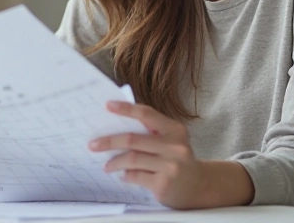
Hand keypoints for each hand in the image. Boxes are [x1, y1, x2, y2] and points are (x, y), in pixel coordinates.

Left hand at [88, 101, 210, 208]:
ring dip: (114, 161)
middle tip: (93, 144)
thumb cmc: (178, 160)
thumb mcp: (171, 141)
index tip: (107, 106)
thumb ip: (151, 132)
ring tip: (107, 165)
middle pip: (133, 139)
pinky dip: (126, 175)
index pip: (146, 114)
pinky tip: (123, 175)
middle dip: (109, 141)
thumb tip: (116, 127)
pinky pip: (136, 176)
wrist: (199, 186)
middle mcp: (174, 146)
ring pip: (132, 159)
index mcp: (175, 130)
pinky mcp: (163, 184)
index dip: (126, 109)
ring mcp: (170, 166)